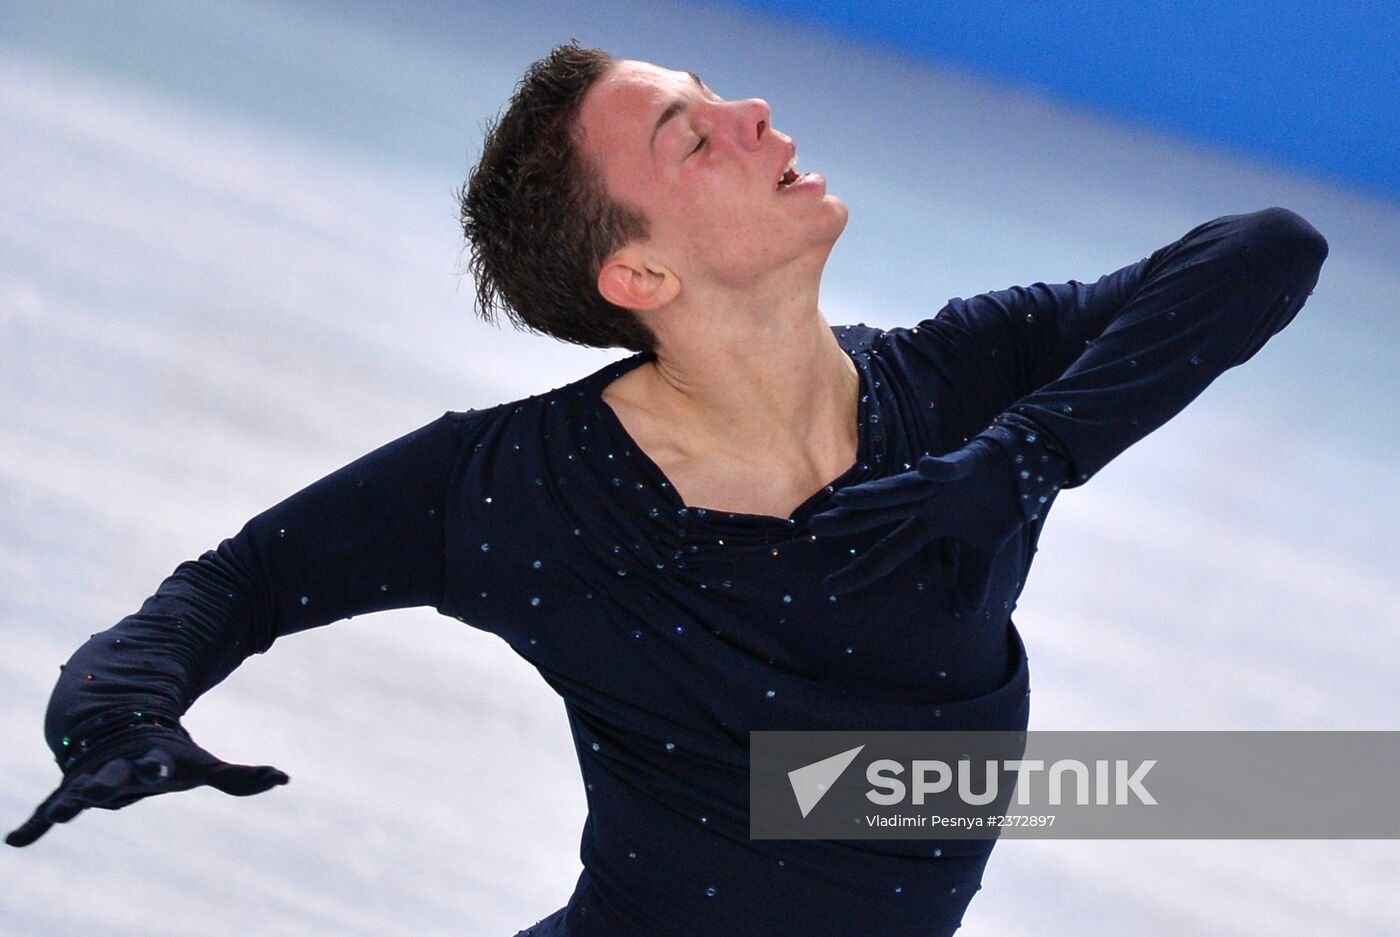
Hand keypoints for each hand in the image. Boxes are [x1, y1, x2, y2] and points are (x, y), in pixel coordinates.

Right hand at [6, 723, 288, 847]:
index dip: (160, 765)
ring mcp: (90, 779)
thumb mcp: (202, 766)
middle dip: (110, 782)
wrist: (118, 728)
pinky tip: (16, 841)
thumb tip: (285, 778)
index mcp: (150, 760)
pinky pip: (47, 809)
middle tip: (102, 788)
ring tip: (61, 812)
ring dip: (70, 801)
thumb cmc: (166, 755)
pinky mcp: (68, 790)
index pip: (157, 763)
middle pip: (113, 777)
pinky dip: (33, 825)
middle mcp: (118, 769)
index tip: (162, 766)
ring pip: (78, 791)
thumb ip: (241, 777)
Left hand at [810, 437, 1022, 609]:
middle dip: (849, 521)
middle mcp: (926, 502)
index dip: (861, 569)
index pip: (888, 552)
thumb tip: (966, 613)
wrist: (1024, 463)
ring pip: (902, 488)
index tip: (829, 588)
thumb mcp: (985, 551)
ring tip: (845, 499)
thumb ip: (972, 579)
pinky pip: (950, 467)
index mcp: (928, 524)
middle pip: (880, 514)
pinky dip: (939, 468)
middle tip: (813, 527)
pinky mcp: (964, 462)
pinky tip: (925, 466)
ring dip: (875, 494)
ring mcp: (941, 482)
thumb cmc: (997, 504)